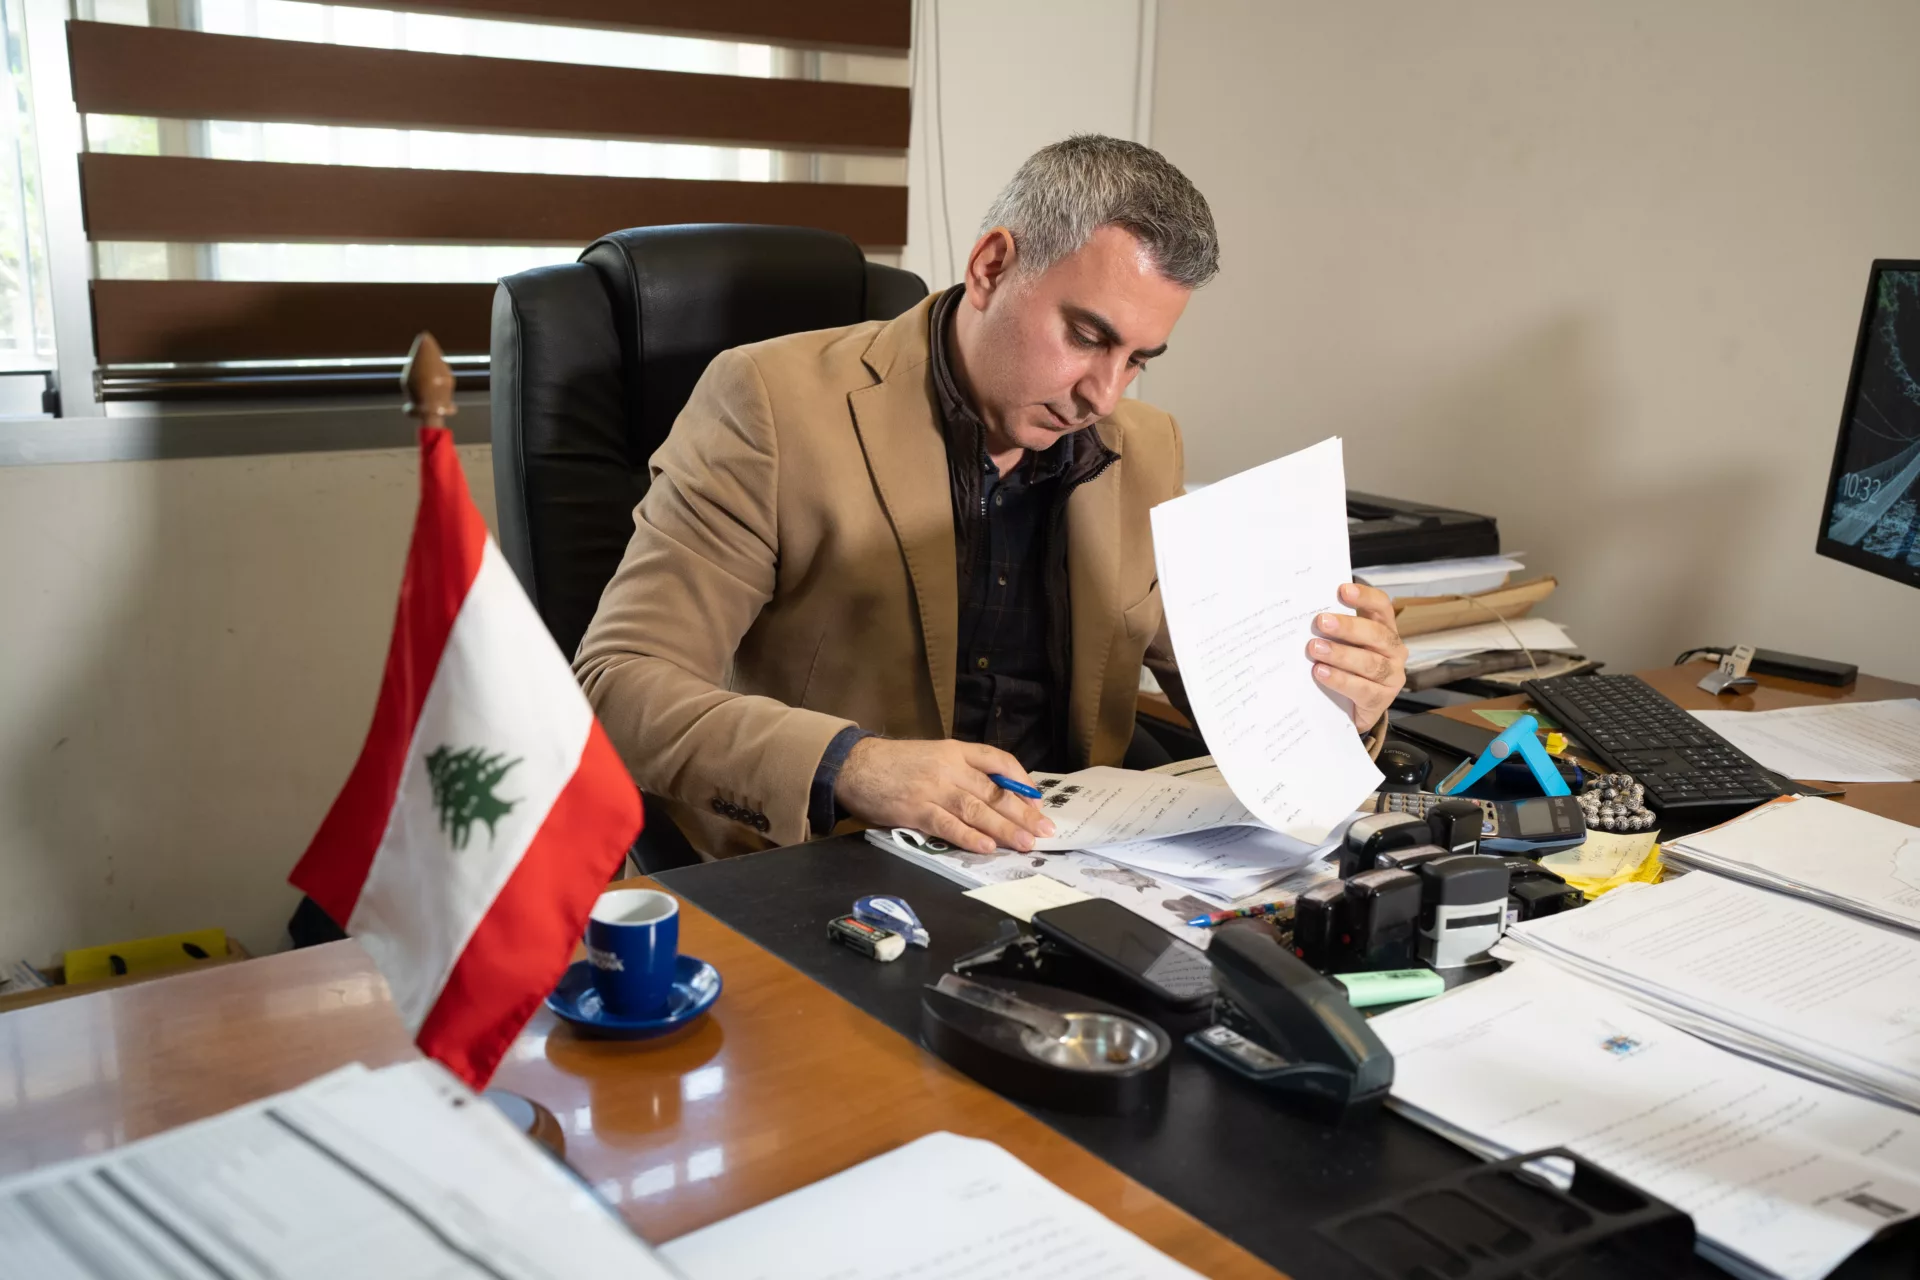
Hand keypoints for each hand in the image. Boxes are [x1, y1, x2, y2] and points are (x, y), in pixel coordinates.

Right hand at [835, 738, 1056, 854]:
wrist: (855, 765)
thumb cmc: (894, 763)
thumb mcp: (933, 754)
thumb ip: (961, 771)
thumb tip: (993, 796)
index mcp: (955, 750)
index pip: (998, 760)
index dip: (1021, 782)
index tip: (1037, 801)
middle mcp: (949, 767)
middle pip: (994, 791)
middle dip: (1023, 813)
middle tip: (1045, 831)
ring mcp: (933, 788)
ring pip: (977, 810)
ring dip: (1004, 829)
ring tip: (1026, 843)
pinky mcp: (916, 810)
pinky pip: (948, 825)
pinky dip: (970, 837)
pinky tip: (987, 847)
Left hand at [1306, 582, 1406, 731]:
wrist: (1353, 708)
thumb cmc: (1347, 667)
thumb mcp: (1344, 644)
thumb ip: (1334, 630)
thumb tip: (1304, 611)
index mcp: (1385, 629)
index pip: (1382, 607)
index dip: (1365, 597)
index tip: (1342, 590)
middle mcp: (1394, 650)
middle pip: (1376, 634)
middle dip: (1348, 627)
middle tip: (1321, 622)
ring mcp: (1392, 676)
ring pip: (1369, 663)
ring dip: (1340, 655)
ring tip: (1315, 649)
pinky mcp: (1382, 699)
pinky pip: (1362, 688)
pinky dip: (1340, 680)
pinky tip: (1321, 673)